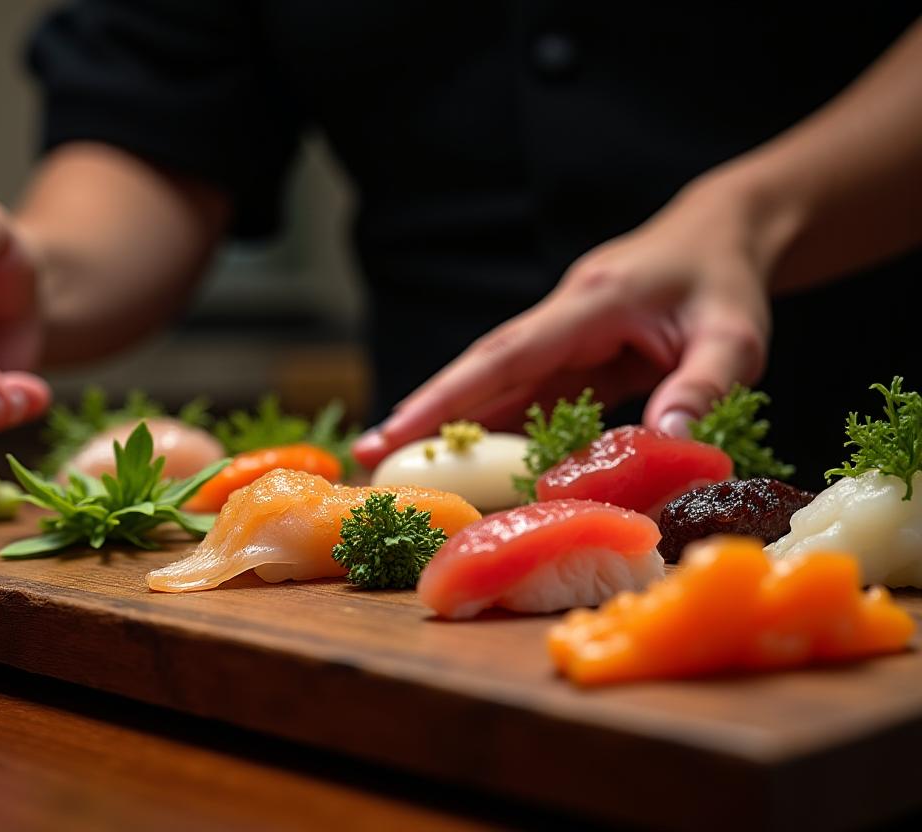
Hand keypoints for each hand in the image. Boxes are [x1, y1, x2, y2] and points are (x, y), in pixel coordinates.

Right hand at [353, 176, 772, 467]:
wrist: (722, 236)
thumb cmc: (726, 281)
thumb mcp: (736, 336)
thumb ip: (702, 386)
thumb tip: (668, 444)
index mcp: (589, 306)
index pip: (505, 355)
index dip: (448, 394)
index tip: (396, 428)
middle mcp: (562, 321)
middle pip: (481, 371)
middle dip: (425, 412)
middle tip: (369, 457)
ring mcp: (564, 339)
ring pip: (498, 387)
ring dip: (454, 426)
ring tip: (405, 470)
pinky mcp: (574, 357)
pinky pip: (529, 398)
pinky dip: (499, 429)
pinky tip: (474, 464)